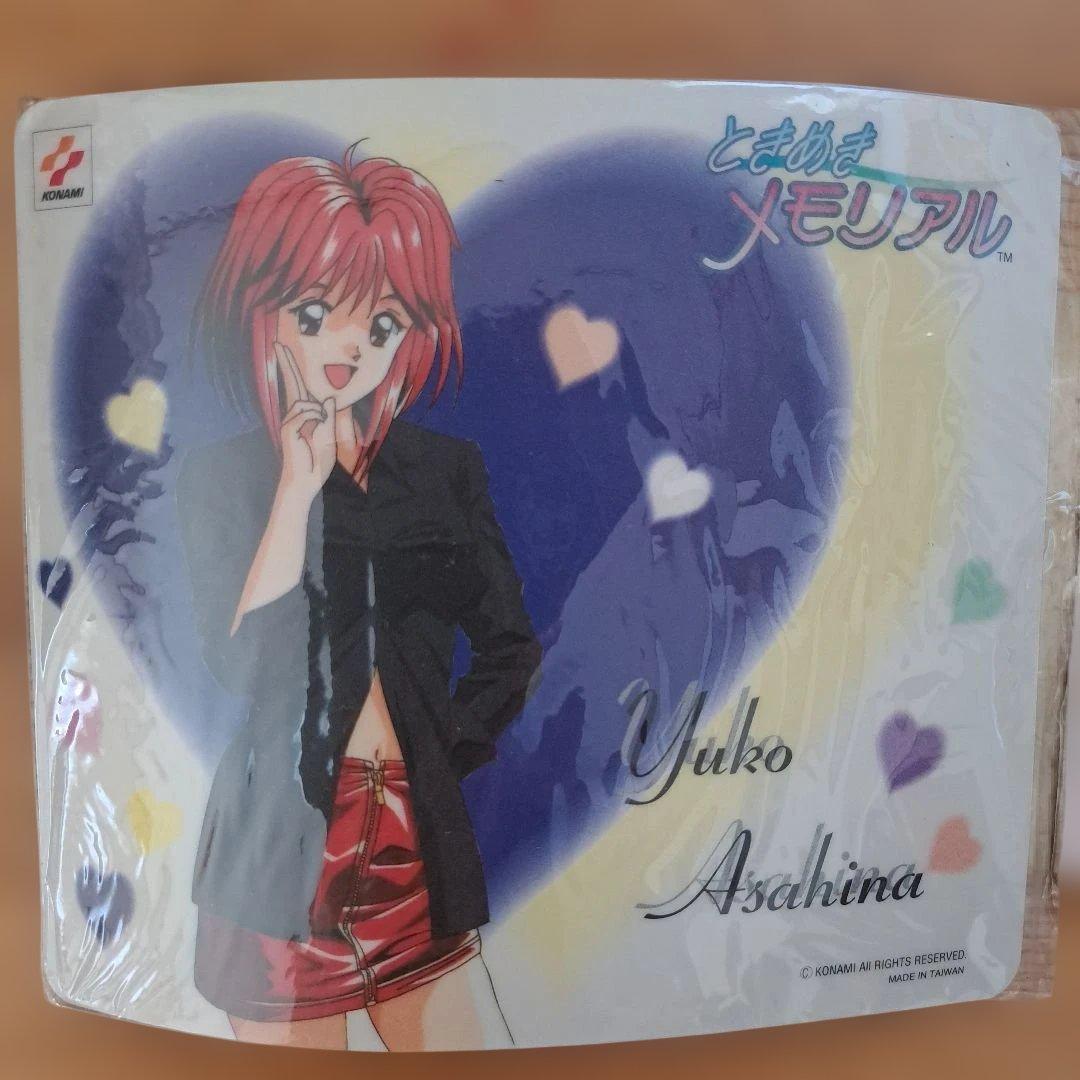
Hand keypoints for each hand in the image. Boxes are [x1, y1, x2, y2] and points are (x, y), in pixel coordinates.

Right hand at [275, 341, 335, 500]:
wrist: (306, 482)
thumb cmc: (317, 464)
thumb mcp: (329, 438)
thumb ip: (328, 418)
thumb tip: (326, 398)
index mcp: (305, 416)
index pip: (300, 388)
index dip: (293, 370)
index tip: (285, 352)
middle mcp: (295, 415)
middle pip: (291, 383)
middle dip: (286, 363)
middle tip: (278, 343)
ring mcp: (290, 421)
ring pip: (303, 401)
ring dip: (316, 411)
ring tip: (320, 429)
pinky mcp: (288, 429)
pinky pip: (303, 412)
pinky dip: (314, 416)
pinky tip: (316, 427)